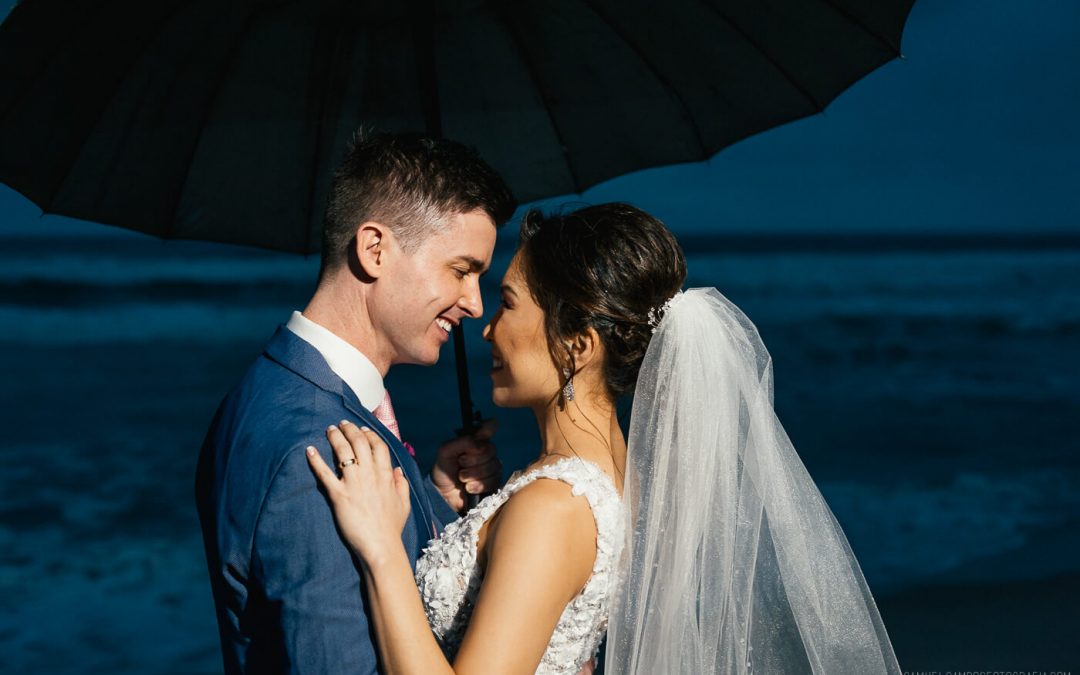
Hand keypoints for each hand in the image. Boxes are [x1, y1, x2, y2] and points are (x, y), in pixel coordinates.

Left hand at [306, 421, 410, 566]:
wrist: (381, 546)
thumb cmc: (391, 527)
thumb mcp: (403, 503)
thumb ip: (401, 483)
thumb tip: (397, 469)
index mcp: (386, 475)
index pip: (378, 446)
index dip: (369, 434)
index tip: (362, 429)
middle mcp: (371, 475)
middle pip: (360, 443)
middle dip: (350, 429)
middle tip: (342, 424)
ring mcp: (354, 484)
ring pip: (343, 452)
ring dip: (335, 437)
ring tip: (329, 430)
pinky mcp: (339, 495)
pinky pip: (325, 474)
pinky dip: (316, 460)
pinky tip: (310, 450)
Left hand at [430, 418, 501, 511]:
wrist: (442, 494)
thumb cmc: (444, 470)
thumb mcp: (446, 451)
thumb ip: (462, 442)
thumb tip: (479, 444)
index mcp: (475, 440)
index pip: (490, 426)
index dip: (488, 428)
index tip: (481, 435)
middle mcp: (486, 452)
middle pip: (491, 449)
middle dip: (472, 459)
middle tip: (460, 464)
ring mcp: (491, 467)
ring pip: (493, 466)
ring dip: (473, 474)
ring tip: (462, 478)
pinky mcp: (493, 483)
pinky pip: (493, 480)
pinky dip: (478, 485)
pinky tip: (469, 487)